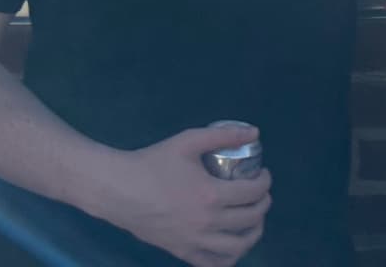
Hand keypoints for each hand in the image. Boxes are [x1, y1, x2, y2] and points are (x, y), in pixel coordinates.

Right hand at [83, 123, 271, 266]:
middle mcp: (207, 224)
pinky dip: (229, 257)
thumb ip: (223, 135)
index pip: (253, 193)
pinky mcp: (182, 252)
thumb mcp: (188, 141)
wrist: (120, 190)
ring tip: (253, 221)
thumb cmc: (153, 163)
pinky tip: (232, 244)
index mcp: (211, 195)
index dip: (265, 182)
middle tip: (260, 194)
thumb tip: (254, 132)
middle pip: (251, 220)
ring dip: (253, 234)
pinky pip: (213, 264)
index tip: (263, 175)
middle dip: (263, 205)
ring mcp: (195, 242)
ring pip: (237, 248)